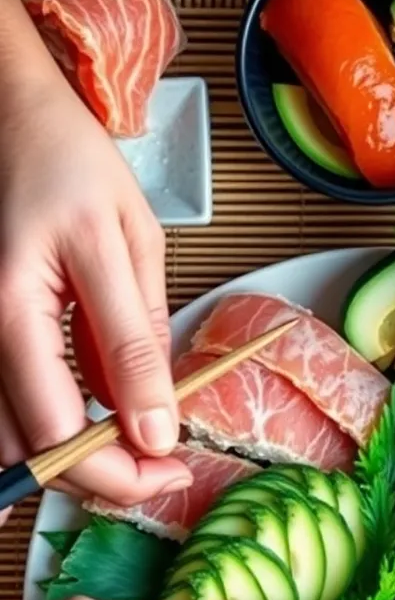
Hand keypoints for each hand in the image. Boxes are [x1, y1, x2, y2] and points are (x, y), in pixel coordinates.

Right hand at [0, 35, 190, 511]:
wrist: (14, 120)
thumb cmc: (68, 163)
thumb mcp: (126, 244)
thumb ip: (136, 346)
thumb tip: (156, 433)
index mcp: (12, 312)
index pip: (61, 439)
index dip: (121, 475)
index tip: (173, 469)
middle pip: (32, 457)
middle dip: (103, 479)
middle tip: (164, 465)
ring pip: (16, 446)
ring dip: (77, 465)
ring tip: (137, 442)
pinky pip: (9, 415)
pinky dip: (55, 436)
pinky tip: (99, 423)